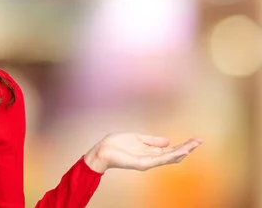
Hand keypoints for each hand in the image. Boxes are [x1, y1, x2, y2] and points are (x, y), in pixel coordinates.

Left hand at [83, 132, 201, 172]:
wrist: (102, 150)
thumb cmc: (116, 144)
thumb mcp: (137, 138)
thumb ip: (152, 140)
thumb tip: (168, 141)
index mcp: (150, 151)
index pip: (170, 150)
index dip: (182, 145)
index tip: (195, 139)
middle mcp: (151, 158)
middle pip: (173, 154)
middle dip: (187, 148)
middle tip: (199, 141)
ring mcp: (148, 162)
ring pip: (169, 158)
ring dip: (182, 151)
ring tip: (193, 146)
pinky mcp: (143, 163)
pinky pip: (159, 160)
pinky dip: (170, 156)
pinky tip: (179, 151)